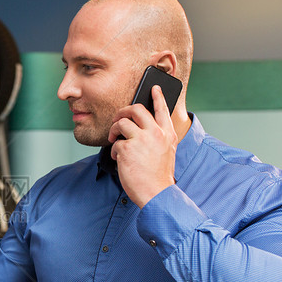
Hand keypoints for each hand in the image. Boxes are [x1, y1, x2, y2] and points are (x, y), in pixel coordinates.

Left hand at [107, 85, 177, 207]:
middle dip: (123, 111)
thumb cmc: (158, 176)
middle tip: (118, 118)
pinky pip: (115, 143)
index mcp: (167, 134)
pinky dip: (114, 151)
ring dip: (114, 130)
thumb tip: (141, 129)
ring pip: (122, 122)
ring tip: (113, 140)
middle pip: (136, 109)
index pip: (162, 110)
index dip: (157, 97)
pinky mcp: (127, 148)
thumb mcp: (166, 152)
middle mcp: (155, 133)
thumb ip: (158, 138)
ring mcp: (141, 139)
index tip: (153, 88)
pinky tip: (119, 160)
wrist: (156, 193)